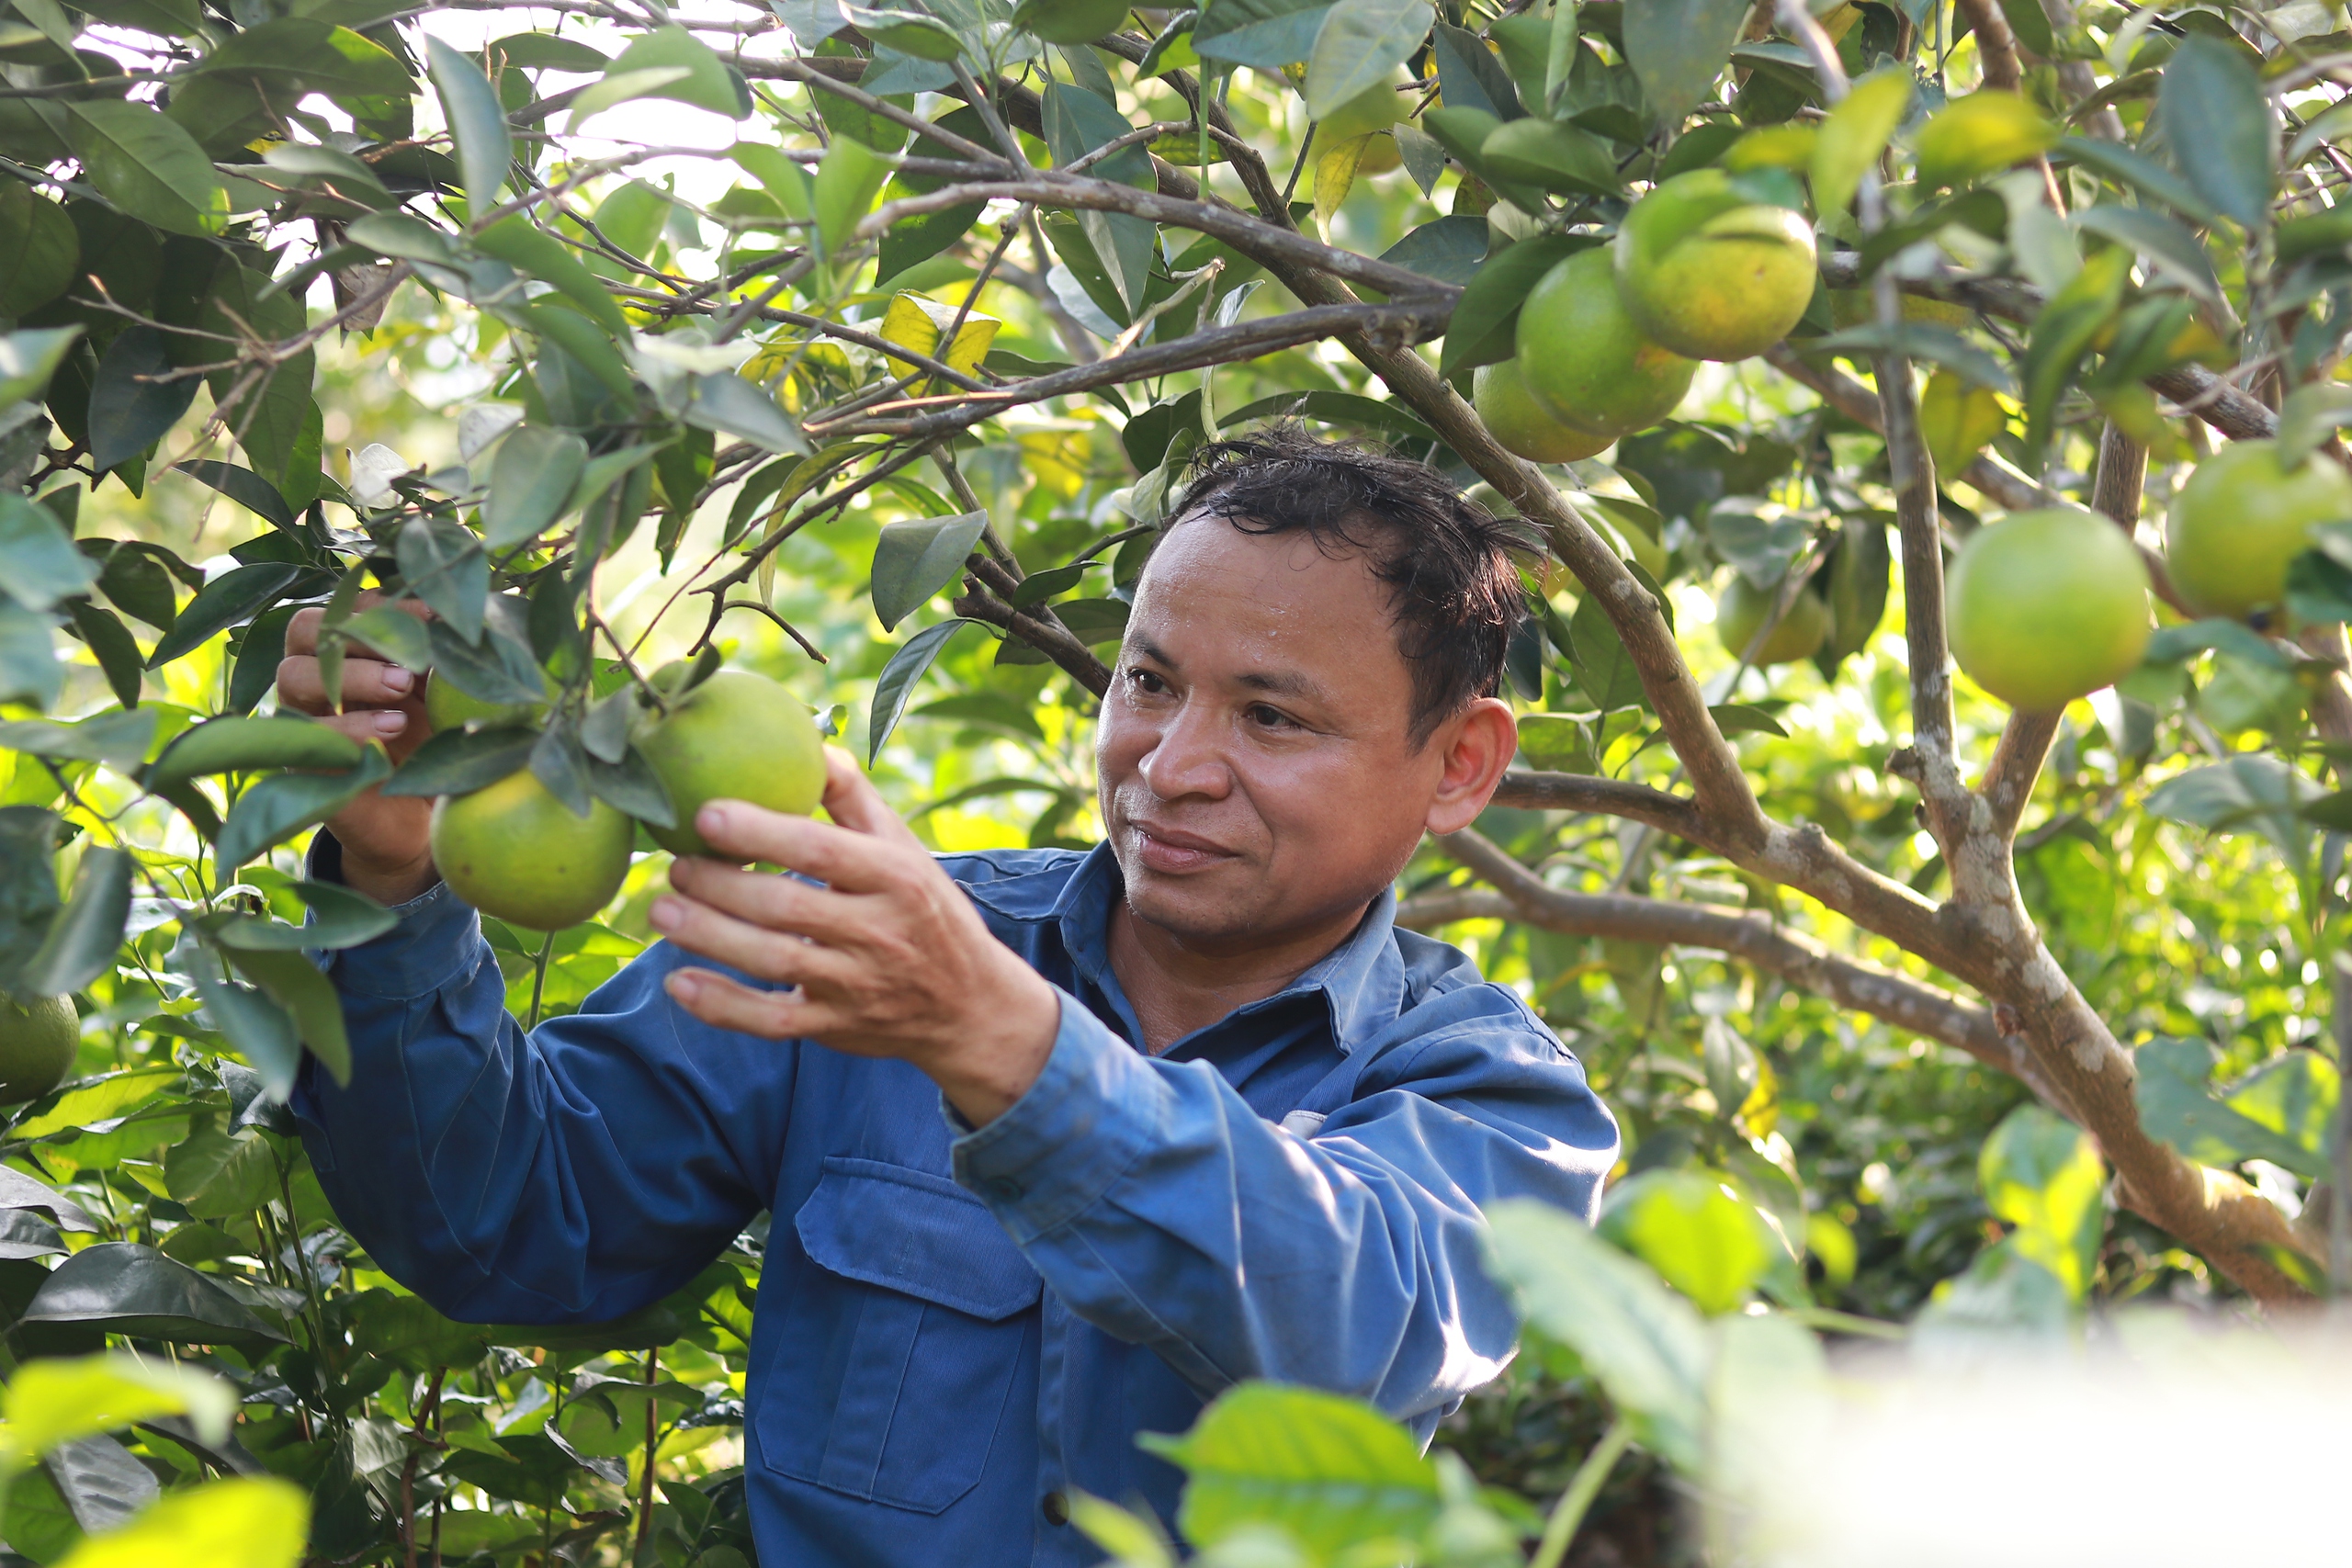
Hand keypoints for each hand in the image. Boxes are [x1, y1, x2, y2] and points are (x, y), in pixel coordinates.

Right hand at [276, 594, 438, 905]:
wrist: (424, 820)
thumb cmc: (435, 743)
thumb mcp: (444, 694)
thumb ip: (443, 655)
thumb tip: (473, 611)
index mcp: (350, 652)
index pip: (344, 607)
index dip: (383, 603)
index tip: (432, 613)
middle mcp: (316, 678)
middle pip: (304, 628)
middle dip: (359, 634)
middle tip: (411, 658)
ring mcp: (302, 719)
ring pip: (294, 674)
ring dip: (353, 675)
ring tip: (402, 688)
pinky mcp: (303, 762)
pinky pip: (308, 733)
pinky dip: (351, 725)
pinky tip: (394, 726)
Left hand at [647, 749, 1061, 1125]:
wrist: (970, 1006)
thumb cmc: (925, 910)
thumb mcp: (906, 849)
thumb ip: (854, 798)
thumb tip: (807, 742)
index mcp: (894, 877)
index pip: (820, 850)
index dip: (759, 832)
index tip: (705, 814)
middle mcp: (877, 932)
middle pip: (784, 907)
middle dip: (719, 886)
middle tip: (674, 867)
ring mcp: (854, 984)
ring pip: (770, 961)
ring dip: (708, 937)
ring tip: (661, 913)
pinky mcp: (833, 1027)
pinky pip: (770, 1021)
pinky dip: (721, 1007)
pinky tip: (678, 983)